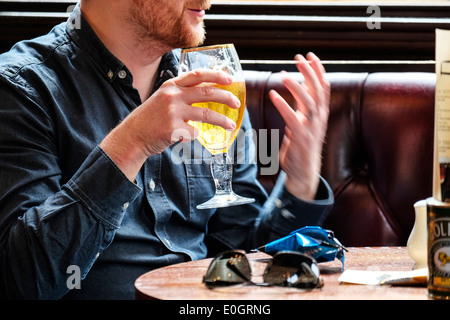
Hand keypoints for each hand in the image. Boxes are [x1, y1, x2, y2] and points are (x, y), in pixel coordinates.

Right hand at [100, 69, 239, 180]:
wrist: (133, 136)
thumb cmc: (151, 119)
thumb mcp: (163, 98)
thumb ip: (181, 94)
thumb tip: (208, 94)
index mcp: (171, 85)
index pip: (198, 75)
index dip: (216, 75)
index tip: (230, 79)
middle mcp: (172, 96)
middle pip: (207, 92)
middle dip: (226, 97)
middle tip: (237, 103)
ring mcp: (172, 112)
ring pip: (206, 114)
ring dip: (222, 120)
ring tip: (231, 126)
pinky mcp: (173, 129)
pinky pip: (194, 132)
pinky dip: (196, 135)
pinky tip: (188, 136)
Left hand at [269, 53, 329, 200]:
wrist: (304, 171)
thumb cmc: (301, 146)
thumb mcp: (302, 122)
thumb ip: (301, 106)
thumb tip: (297, 88)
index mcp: (320, 113)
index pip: (323, 86)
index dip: (318, 70)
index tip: (310, 56)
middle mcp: (319, 118)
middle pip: (318, 90)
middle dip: (310, 72)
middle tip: (299, 58)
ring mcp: (311, 127)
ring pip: (309, 102)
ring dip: (297, 86)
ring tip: (284, 75)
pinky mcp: (301, 137)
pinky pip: (292, 117)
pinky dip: (282, 104)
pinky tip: (273, 94)